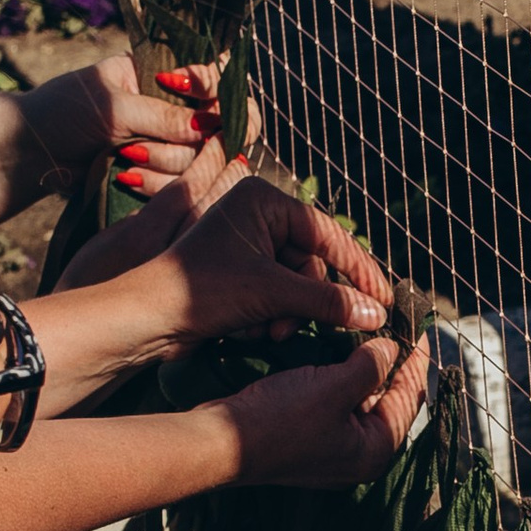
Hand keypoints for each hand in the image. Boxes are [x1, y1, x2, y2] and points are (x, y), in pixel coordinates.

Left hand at [19, 52, 219, 194]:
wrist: (31, 154)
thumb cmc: (64, 113)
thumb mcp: (114, 108)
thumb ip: (162, 116)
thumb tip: (212, 126)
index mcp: (161, 71)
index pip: (214, 75)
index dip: (212, 86)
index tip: (186, 88)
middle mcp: (174, 106)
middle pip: (220, 123)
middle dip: (191, 137)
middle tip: (152, 141)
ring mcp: (170, 142)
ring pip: (202, 158)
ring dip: (165, 161)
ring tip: (126, 157)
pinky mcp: (162, 173)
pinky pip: (183, 184)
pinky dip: (159, 183)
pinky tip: (129, 177)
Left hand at [162, 178, 395, 350]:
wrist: (146, 319)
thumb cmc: (201, 290)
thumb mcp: (271, 293)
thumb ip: (329, 302)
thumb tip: (376, 314)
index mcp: (263, 200)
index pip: (328, 233)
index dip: (358, 270)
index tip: (384, 300)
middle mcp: (256, 216)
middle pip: (313, 263)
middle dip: (308, 301)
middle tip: (310, 327)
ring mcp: (247, 246)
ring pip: (297, 285)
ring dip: (288, 314)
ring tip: (268, 330)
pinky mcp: (239, 275)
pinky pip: (277, 296)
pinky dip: (270, 317)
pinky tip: (251, 330)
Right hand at [221, 335, 430, 485]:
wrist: (220, 441)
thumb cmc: (279, 420)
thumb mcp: (335, 386)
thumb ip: (371, 365)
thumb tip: (390, 348)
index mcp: (375, 450)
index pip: (409, 398)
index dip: (415, 360)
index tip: (420, 328)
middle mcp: (359, 454)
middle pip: (387, 400)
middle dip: (391, 362)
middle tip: (396, 325)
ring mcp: (332, 447)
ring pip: (360, 399)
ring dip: (364, 367)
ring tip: (371, 331)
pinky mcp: (308, 437)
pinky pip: (335, 402)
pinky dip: (340, 377)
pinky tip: (338, 351)